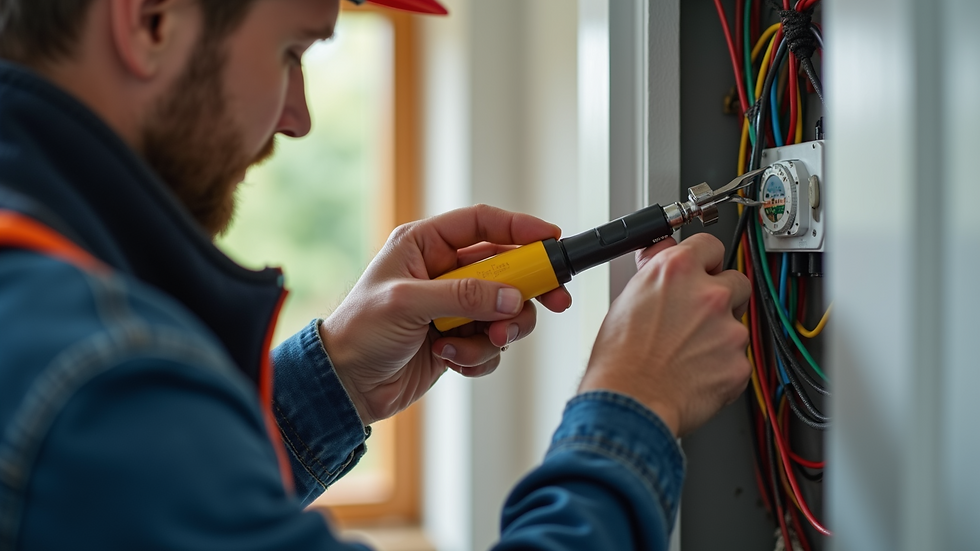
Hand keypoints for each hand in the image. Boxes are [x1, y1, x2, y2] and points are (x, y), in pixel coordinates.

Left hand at [320, 205, 572, 424]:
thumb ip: (462, 296)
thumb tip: (510, 297)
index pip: (482, 224)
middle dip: (528, 289)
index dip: (520, 228)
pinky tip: (450, 360)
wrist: (344, 386)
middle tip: (556, 300)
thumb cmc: (358, 332)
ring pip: (505, 311)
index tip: (552, 238)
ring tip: (480, 342)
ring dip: (498, 331)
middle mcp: (443, 272)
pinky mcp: (459, 340)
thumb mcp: (407, 304)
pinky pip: (491, 344)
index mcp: (424, 245)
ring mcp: (453, 308)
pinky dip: (479, 356)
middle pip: (506, 269)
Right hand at [578, 233, 750, 436]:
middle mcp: (709, 294)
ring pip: (737, 323)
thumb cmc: (619, 357)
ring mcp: (729, 329)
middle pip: (736, 281)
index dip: (705, 259)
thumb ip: (656, 272)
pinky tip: (695, 372)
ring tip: (687, 352)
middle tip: (696, 317)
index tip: (704, 268)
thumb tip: (663, 253)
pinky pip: (737, 359)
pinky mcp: (739, 364)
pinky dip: (721, 365)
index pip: (709, 245)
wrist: (629, 402)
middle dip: (721, 295)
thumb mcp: (627, 297)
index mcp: (677, 270)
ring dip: (719, 334)